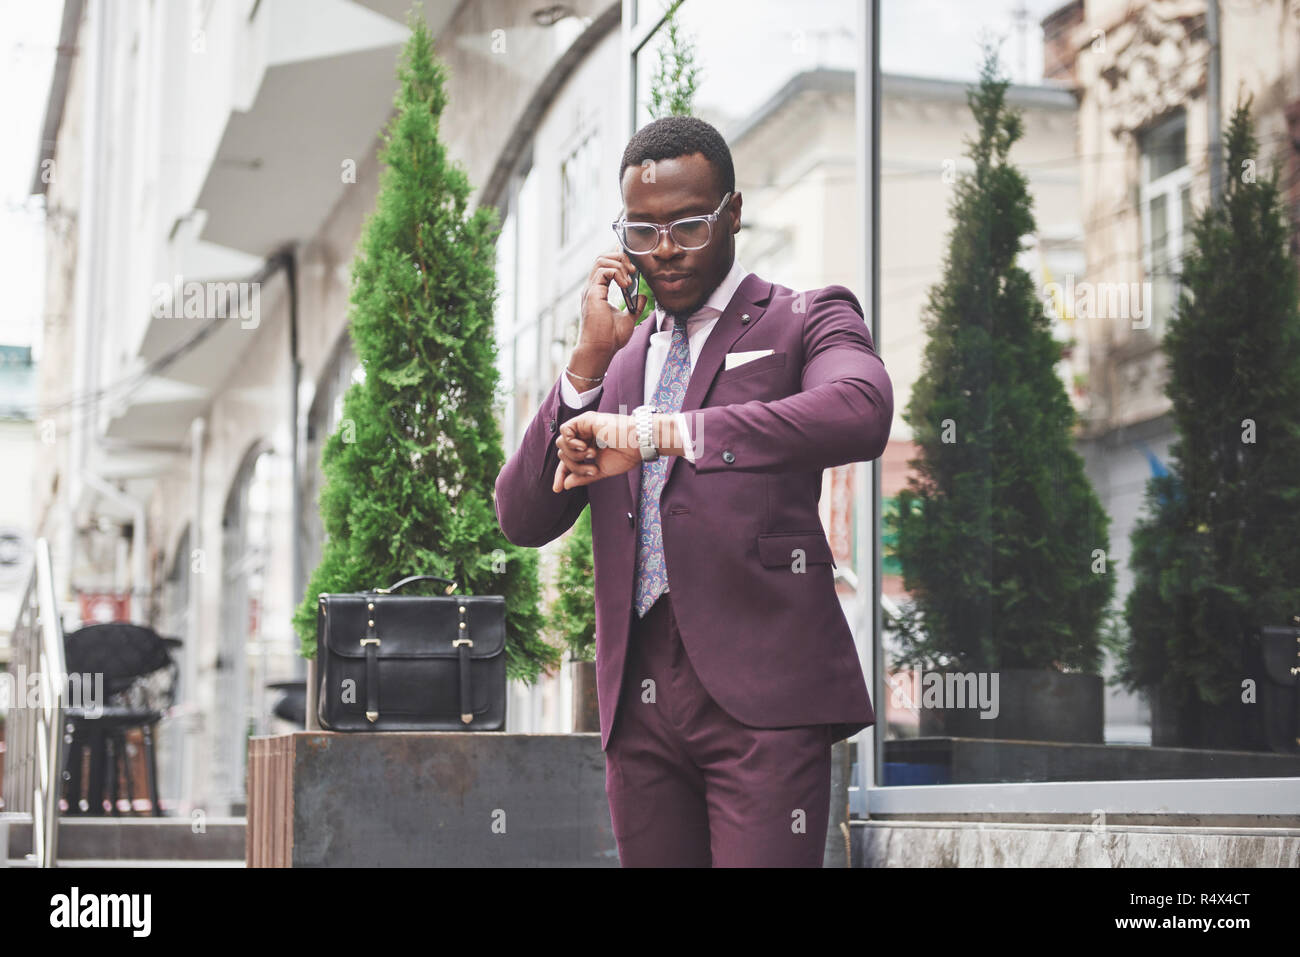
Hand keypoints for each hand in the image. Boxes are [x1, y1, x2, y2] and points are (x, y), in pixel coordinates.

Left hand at [552, 412, 641, 491]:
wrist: (638, 443)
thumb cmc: (626, 455)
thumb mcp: (601, 471)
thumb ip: (582, 476)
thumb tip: (565, 484)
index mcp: (589, 448)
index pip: (568, 461)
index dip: (561, 474)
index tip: (557, 489)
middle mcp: (584, 437)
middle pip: (563, 454)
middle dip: (574, 467)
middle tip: (593, 469)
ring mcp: (584, 428)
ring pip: (561, 444)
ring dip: (574, 455)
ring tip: (592, 455)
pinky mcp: (584, 420)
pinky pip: (565, 431)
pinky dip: (571, 442)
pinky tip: (584, 446)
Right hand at [578, 247, 648, 361]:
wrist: (601, 350)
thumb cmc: (610, 339)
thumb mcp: (628, 319)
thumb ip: (634, 307)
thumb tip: (642, 297)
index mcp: (598, 291)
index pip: (604, 264)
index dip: (618, 259)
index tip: (632, 267)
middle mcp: (592, 288)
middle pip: (602, 257)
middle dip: (620, 258)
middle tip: (633, 271)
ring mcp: (591, 289)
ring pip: (601, 260)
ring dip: (619, 264)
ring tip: (629, 279)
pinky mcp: (593, 293)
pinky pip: (604, 270)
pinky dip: (617, 273)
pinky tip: (626, 285)